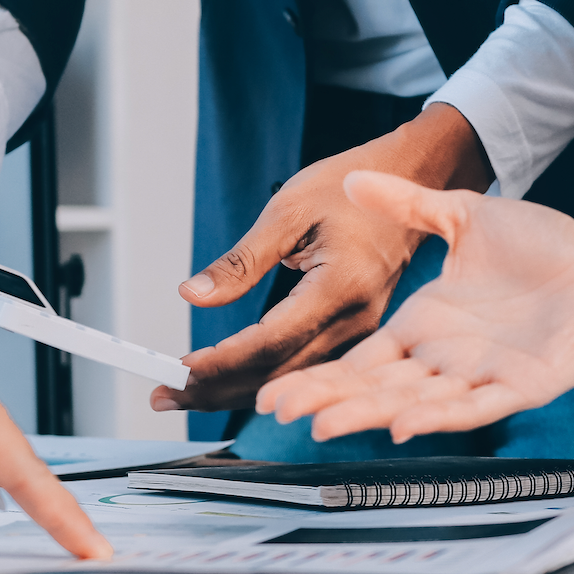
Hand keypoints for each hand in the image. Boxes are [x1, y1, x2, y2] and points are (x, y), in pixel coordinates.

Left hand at [151, 104, 494, 413]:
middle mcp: (355, 320)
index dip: (220, 363)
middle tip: (164, 392)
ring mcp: (361, 330)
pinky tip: (229, 378)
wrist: (409, 180)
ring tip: (184, 391)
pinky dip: (262, 375)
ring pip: (290, 377)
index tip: (178, 370)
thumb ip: (241, 261)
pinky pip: (304, 364)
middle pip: (277, 374)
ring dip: (235, 388)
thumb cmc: (351, 187)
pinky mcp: (356, 329)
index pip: (270, 343)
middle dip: (216, 388)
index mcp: (340, 288)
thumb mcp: (287, 210)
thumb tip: (194, 295)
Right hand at [255, 171, 573, 441]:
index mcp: (427, 322)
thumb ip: (410, 204)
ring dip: (369, 415)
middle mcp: (445, 357)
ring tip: (325, 425)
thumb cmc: (545, 247)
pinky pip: (474, 409)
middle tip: (278, 411)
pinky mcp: (521, 386)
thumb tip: (357, 177)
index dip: (319, 374)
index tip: (275, 387)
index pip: (361, 358)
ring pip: (413, 402)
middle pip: (374, 386)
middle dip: (327, 399)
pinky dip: (439, 417)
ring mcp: (480, 375)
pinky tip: (405, 424)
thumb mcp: (465, 216)